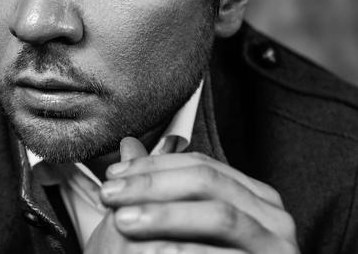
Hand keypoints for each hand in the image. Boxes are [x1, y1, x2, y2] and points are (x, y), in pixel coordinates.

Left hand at [97, 137, 299, 253]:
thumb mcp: (177, 223)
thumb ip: (158, 185)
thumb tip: (128, 145)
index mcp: (250, 193)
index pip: (199, 164)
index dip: (152, 166)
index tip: (113, 176)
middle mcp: (271, 213)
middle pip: (206, 181)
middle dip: (152, 184)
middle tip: (111, 193)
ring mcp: (278, 244)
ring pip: (219, 214)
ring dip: (166, 215)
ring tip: (122, 220)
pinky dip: (187, 251)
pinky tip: (152, 253)